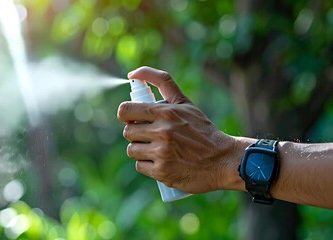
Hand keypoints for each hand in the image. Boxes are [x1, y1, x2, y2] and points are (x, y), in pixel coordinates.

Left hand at [117, 66, 240, 193]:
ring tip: (158, 149)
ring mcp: (162, 153)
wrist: (223, 160)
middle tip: (151, 136)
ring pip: (132, 150)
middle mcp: (162, 131)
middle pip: (127, 132)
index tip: (132, 119)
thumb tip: (133, 73)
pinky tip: (162, 162)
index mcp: (166, 112)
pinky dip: (148, 165)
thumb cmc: (201, 129)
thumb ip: (161, 82)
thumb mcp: (184, 102)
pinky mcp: (162, 172)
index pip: (125, 110)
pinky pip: (139, 166)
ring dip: (141, 150)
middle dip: (136, 134)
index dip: (125, 115)